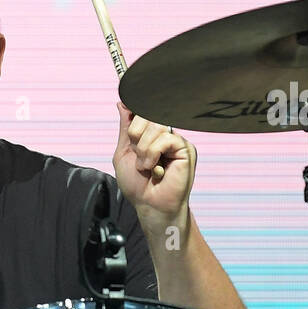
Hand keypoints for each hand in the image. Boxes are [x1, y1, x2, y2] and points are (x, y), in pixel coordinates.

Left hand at [111, 101, 195, 233]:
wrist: (149, 205)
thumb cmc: (137, 185)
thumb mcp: (123, 153)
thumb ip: (125, 128)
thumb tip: (122, 103)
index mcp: (151, 134)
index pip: (143, 111)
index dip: (134, 113)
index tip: (129, 118)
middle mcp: (165, 134)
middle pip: (148, 114)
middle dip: (135, 135)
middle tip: (137, 155)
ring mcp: (176, 140)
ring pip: (156, 126)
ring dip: (144, 150)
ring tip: (146, 167)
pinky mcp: (185, 149)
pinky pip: (166, 138)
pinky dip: (154, 153)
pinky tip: (156, 169)